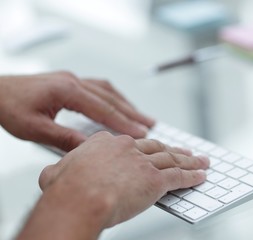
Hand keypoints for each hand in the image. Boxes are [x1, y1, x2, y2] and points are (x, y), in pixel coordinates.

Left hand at [0, 71, 154, 151]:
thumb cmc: (8, 107)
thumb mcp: (34, 128)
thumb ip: (64, 138)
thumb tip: (91, 147)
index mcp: (67, 90)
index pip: (104, 109)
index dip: (124, 123)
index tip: (141, 133)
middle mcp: (73, 81)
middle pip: (111, 98)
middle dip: (132, 113)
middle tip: (150, 124)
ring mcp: (72, 79)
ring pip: (107, 91)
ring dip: (126, 104)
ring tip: (141, 116)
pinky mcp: (69, 82)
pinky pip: (99, 88)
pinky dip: (114, 99)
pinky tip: (120, 105)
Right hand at [18, 132, 208, 238]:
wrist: (79, 197)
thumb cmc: (66, 188)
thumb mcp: (56, 172)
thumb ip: (60, 169)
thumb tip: (53, 172)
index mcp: (106, 143)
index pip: (130, 143)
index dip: (144, 147)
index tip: (152, 148)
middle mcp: (127, 148)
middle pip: (156, 148)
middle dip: (173, 150)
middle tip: (185, 151)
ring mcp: (143, 162)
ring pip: (172, 159)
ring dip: (189, 161)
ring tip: (200, 161)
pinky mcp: (155, 179)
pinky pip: (179, 176)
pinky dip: (191, 176)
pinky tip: (200, 176)